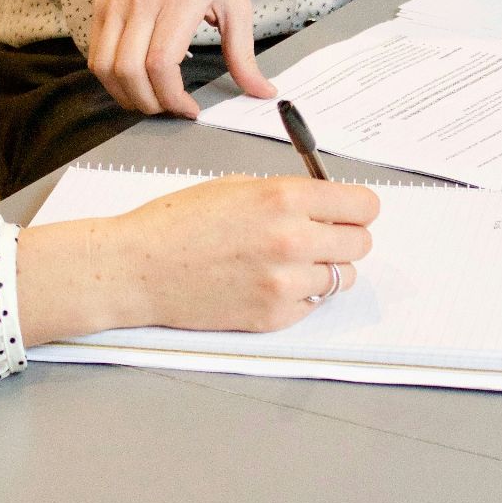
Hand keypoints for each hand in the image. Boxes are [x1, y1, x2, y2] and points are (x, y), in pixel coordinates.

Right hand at [16, 176, 378, 343]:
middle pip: (361, 243)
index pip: (363, 206)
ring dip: (325, 269)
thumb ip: (287, 194)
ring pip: (342, 278)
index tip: (350, 211)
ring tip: (290, 262)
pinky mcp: (274, 316)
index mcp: (284, 198)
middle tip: (320, 237)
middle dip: (344, 237)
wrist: (138, 268)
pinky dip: (301, 295)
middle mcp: (293, 240)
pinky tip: (269, 283)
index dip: (358, 208)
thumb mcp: (237, 186)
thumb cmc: (177, 223)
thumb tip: (326, 204)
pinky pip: (313, 304)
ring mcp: (285, 283)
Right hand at [89, 0, 277, 118]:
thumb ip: (244, 53)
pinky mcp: (102, 6)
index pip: (161, 63)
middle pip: (130, 71)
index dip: (172, 97)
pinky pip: (96, 55)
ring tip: (150, 100)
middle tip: (169, 108)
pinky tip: (133, 82)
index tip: (189, 109)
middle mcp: (143, 0)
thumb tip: (262, 91)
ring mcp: (117, 3)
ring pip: (105, 67)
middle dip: (150, 103)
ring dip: (126, 96)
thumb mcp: (235, 3)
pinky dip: (111, 79)